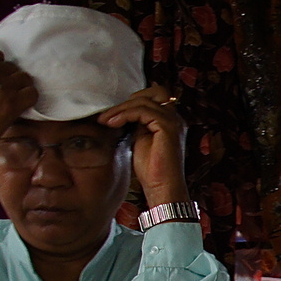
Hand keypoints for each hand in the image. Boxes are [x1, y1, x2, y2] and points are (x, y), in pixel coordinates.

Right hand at [0, 50, 36, 175]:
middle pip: (11, 67)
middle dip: (10, 77)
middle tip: (7, 88)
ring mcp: (2, 89)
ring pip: (24, 78)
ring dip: (22, 86)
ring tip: (16, 96)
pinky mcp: (12, 105)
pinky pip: (32, 93)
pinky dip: (30, 98)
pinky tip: (23, 104)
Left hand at [98, 84, 188, 206]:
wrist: (162, 188)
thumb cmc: (151, 170)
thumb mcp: (140, 140)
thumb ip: (137, 124)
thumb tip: (121, 112)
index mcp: (170, 121)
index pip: (154, 97)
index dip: (133, 102)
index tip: (112, 115)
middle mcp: (175, 118)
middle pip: (154, 91)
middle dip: (130, 100)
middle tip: (109, 115)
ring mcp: (174, 122)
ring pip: (144, 101)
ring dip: (121, 109)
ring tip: (105, 120)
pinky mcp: (168, 127)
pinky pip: (143, 110)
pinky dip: (125, 114)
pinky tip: (112, 124)